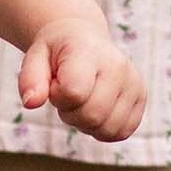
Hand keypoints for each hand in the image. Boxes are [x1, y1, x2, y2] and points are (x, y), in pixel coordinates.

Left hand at [17, 16, 146, 142]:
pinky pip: (121, 132)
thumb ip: (30, 79)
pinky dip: (102, 129)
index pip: (74, 93)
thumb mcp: (34, 57)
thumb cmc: (56, 51)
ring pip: (107, 129)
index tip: (55, 83)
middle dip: (70, 113)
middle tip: (66, 94)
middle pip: (91, 116)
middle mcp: (118, 66)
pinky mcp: (141, 97)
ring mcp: (134, 82)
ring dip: (86, 124)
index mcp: (89, 52)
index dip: (57, 97)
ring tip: (81, 100)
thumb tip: (31, 103)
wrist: (82, 38)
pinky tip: (95, 108)